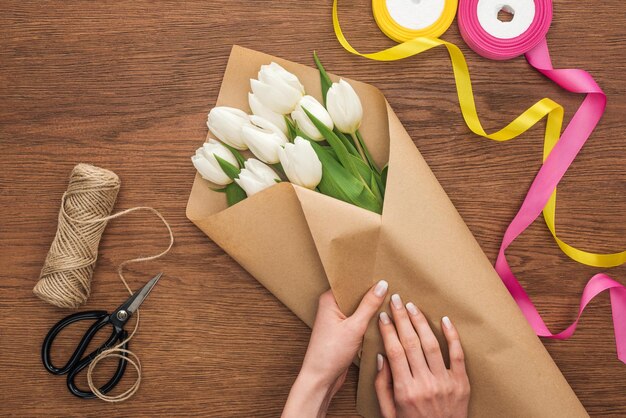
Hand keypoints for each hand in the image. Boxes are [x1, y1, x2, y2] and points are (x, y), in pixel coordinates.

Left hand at [282, 280, 388, 417]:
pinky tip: (382, 319)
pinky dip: (369, 320)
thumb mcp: (354, 327)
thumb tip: (382, 285)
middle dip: (372, 293)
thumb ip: (369, 305)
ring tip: (391, 303)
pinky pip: (359, 319)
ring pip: (359, 308)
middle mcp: (332, 306)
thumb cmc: (330, 353)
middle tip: (393, 288)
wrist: (320, 379)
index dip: (367, 278)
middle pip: (356, 294)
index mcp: (329, 299)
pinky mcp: (343, 331)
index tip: (385, 274)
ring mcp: (337, 319)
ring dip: (372, 308)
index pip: (351, 281)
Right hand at [375, 294, 469, 417]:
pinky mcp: (461, 383)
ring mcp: (445, 382)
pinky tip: (444, 320)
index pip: (395, 351)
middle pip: (411, 342)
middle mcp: (425, 384)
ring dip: (421, 322)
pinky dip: (452, 336)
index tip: (383, 316)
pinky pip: (458, 355)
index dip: (388, 330)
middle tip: (396, 300)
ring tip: (412, 307)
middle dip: (401, 318)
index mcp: (405, 390)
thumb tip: (380, 356)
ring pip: (432, 344)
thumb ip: (382, 384)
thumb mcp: (389, 411)